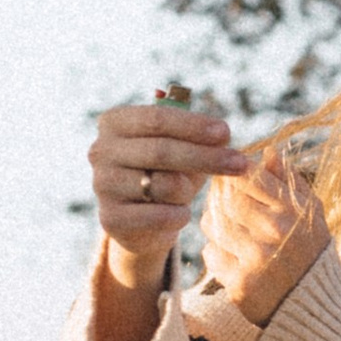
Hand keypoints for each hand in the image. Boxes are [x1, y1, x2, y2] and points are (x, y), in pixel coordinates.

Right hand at [92, 100, 246, 295]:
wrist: (143, 222)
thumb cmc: (166, 172)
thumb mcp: (180, 147)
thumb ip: (197, 136)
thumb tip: (222, 133)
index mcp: (115, 122)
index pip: (157, 118)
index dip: (194, 126)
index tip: (226, 133)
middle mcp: (101, 150)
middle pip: (161, 150)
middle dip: (206, 157)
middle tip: (240, 164)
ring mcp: (101, 184)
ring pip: (163, 184)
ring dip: (187, 190)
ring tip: (187, 192)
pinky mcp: (110, 218)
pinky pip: (159, 215)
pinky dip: (178, 215)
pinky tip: (180, 214)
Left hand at [202, 148, 332, 325]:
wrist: (317, 307)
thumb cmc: (311, 252)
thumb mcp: (310, 213)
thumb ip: (289, 181)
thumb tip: (266, 151)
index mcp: (293, 211)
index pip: (248, 176)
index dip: (234, 173)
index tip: (233, 178)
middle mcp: (275, 233)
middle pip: (225, 200)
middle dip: (218, 196)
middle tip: (219, 198)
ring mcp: (256, 260)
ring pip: (213, 225)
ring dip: (212, 221)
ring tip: (223, 222)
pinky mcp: (240, 285)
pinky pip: (211, 254)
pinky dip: (214, 249)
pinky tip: (227, 250)